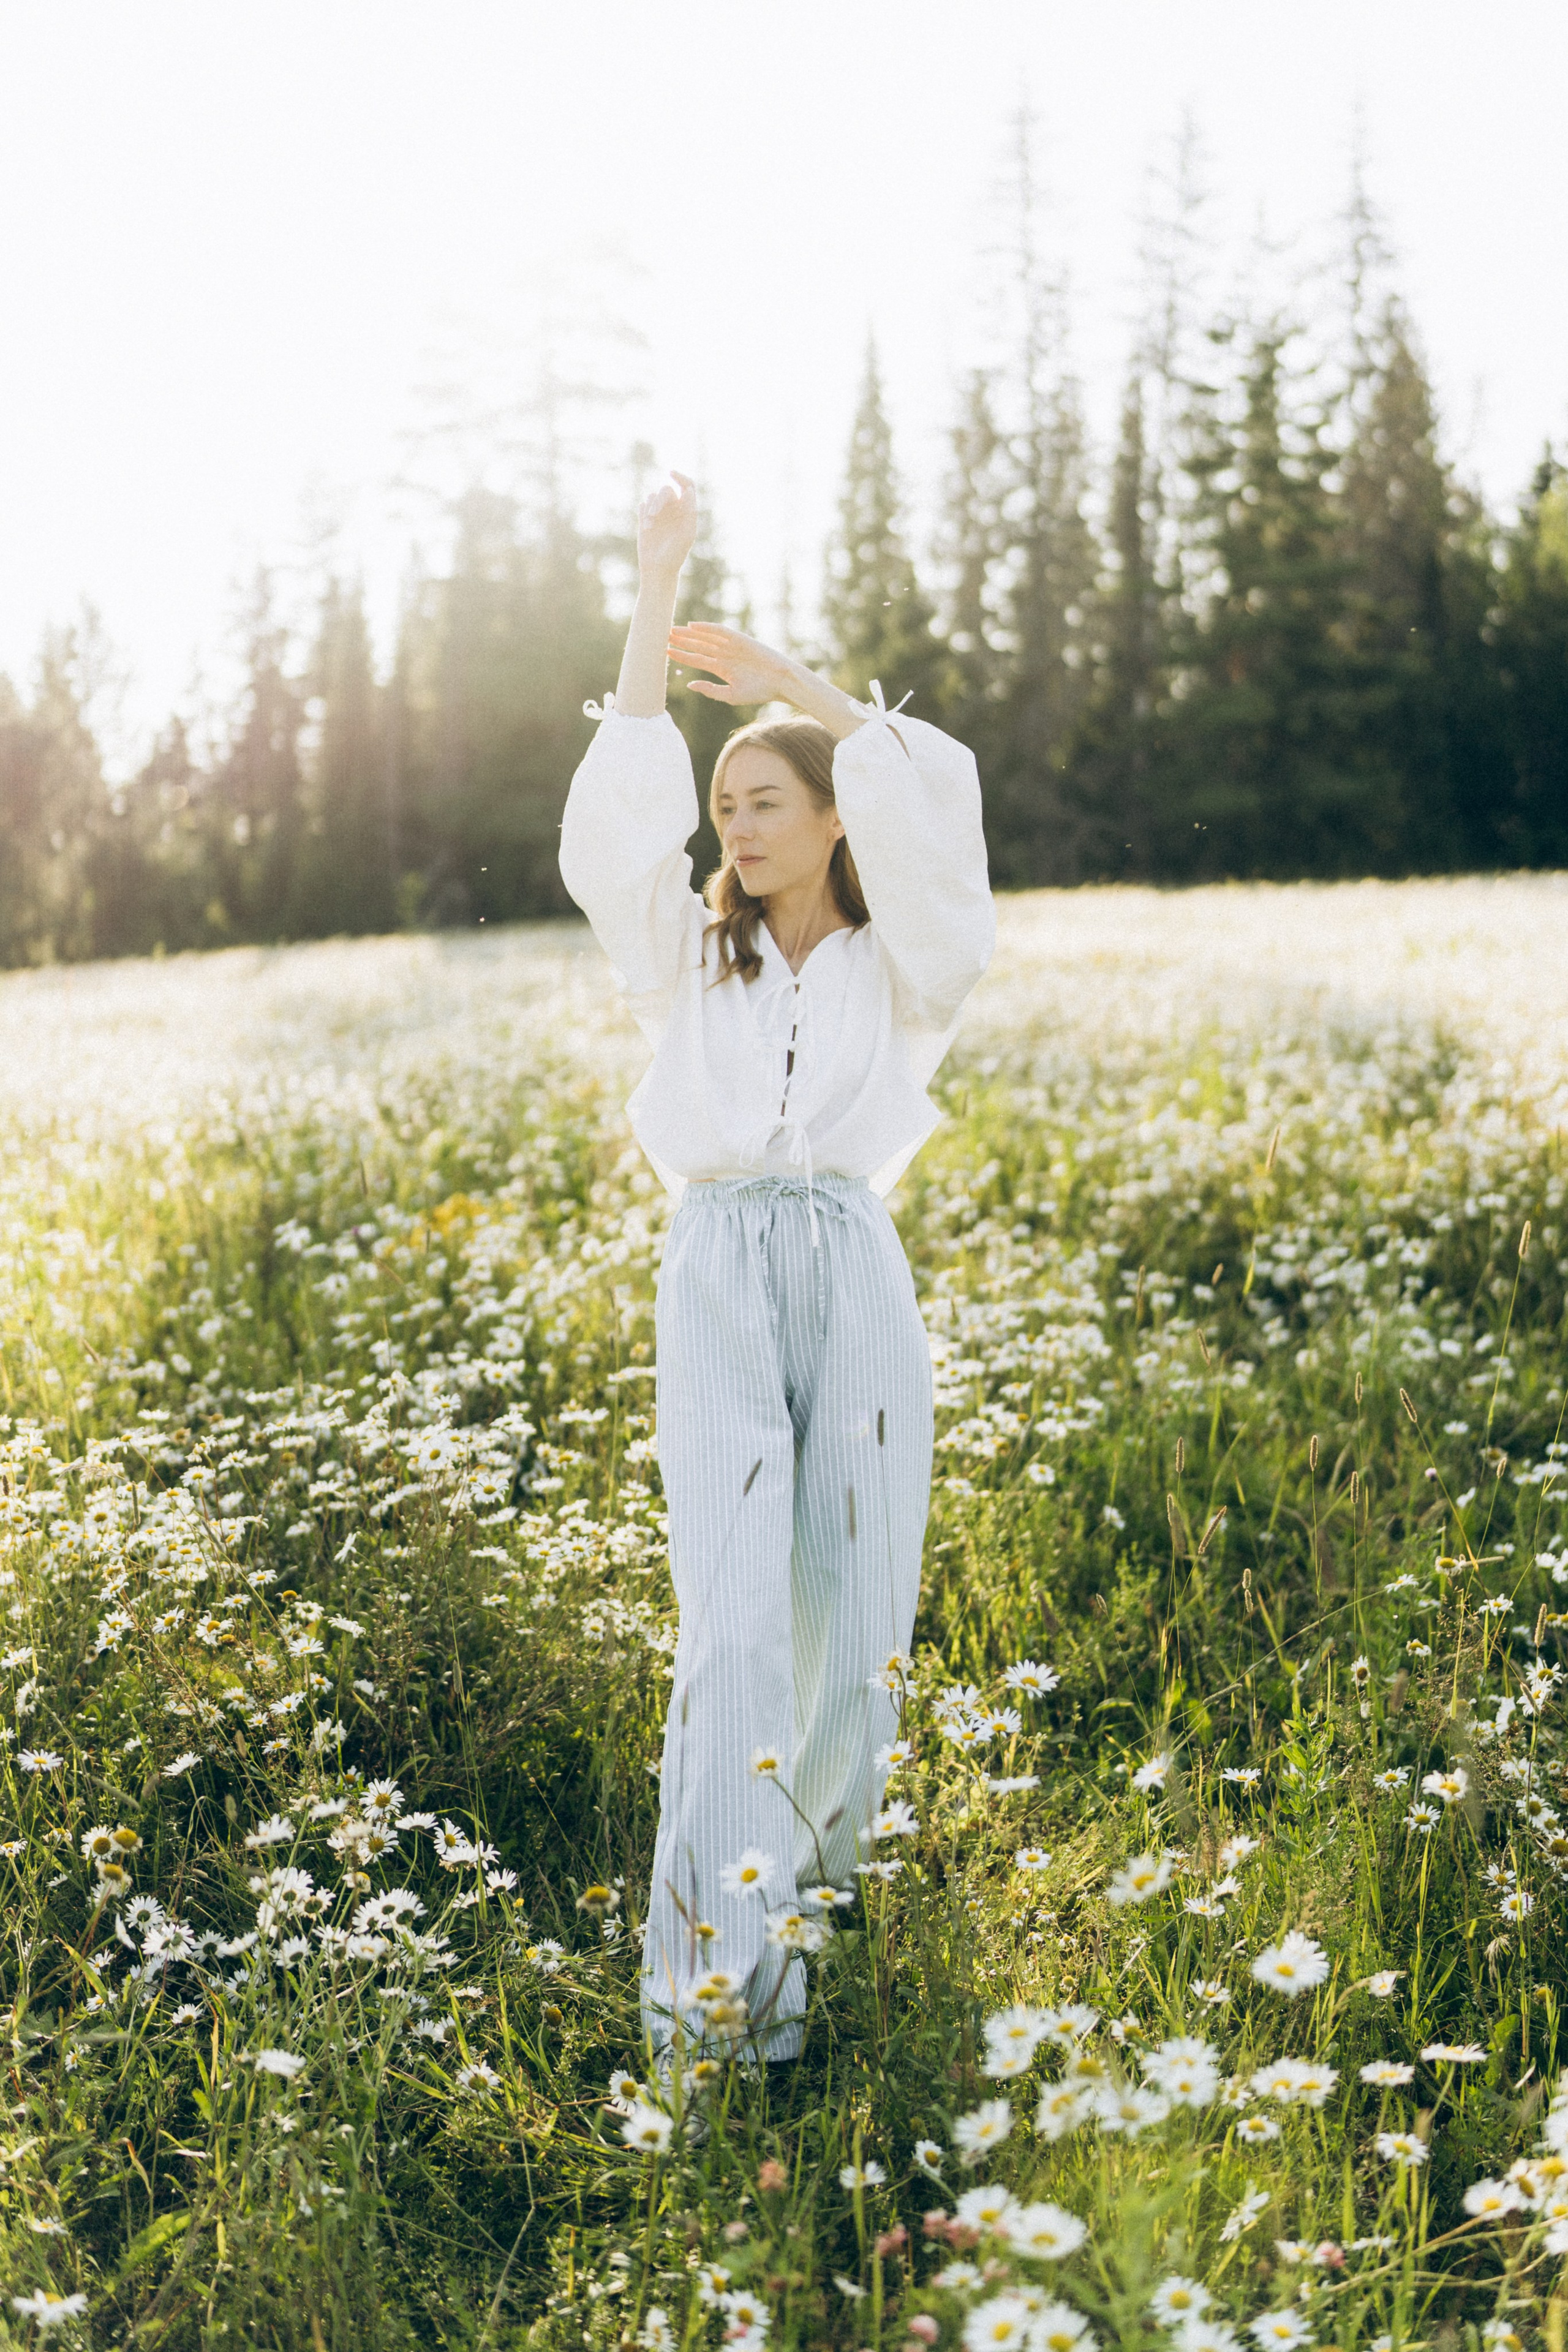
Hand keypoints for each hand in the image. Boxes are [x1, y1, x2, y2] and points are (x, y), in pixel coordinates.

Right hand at [637, 472, 697, 580]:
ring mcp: (659, 513)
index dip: (681, 477)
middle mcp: (673, 509)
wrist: (658, 568)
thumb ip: (690, 512)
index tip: (671, 473)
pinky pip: (643, 504)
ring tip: (649, 525)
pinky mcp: (645, 518)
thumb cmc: (675, 554)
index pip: (687, 486)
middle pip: (666, 490)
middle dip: (659, 500)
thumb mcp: (687, 534)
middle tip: (653, 514)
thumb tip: (688, 491)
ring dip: (650, 509)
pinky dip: (643, 513)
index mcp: (687, 511)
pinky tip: (645, 527)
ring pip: (653, 496)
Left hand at [667, 623, 795, 706]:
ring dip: (689, 634)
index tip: (667, 652)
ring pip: (705, 637)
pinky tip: (692, 626)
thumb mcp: (731, 695)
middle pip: (698, 646)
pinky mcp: (740, 639)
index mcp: (722, 668)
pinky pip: (720, 631)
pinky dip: (706, 627)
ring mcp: (732, 646)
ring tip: (672, 630)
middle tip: (663, 636)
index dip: (682, 655)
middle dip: (682, 641)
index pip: (697, 659)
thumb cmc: (759, 692)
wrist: (780, 683)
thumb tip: (690, 685)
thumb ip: (710, 690)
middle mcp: (725, 655)